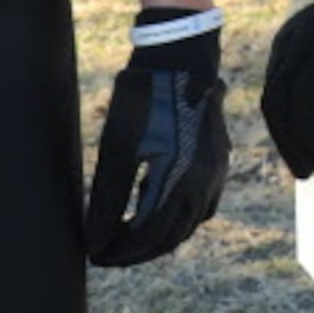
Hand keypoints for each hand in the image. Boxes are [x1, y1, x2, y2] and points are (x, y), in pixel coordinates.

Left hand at [85, 9, 230, 267]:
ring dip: (159, 237)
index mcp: (181, 180)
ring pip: (189, 223)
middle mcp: (206, 181)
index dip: (120, 251)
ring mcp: (217, 171)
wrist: (180, 56)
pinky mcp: (219, 160)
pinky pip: (202, 205)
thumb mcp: (118, 148)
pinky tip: (157, 212)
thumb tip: (94, 241)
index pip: (149, 235)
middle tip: (106, 253)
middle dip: (137, 251)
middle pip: (171, 236)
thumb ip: (107, 199)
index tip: (94, 256)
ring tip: (126, 237)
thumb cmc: (142, 98)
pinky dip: (178, 218)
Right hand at [259, 0, 313, 178]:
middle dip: (292, 142)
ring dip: (281, 132)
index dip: (310, 128)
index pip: (310, 93)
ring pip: (271, 94)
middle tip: (311, 170)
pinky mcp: (284, 41)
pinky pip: (273, 83)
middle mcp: (308, 41)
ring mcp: (291, 40)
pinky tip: (293, 133)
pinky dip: (279, 113)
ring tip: (301, 162)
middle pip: (282, 102)